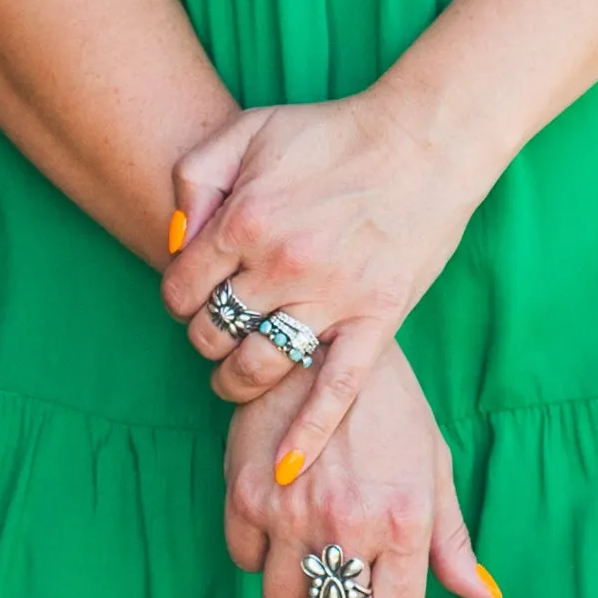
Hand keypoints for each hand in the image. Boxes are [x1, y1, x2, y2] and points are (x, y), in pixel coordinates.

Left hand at [161, 90, 480, 459]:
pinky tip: (286, 468)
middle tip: (218, 329)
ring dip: (234, 382)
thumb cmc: (333, 132)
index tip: (194, 297)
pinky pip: (337, 389)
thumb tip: (173, 240)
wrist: (424, 140)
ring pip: (258, 367)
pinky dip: (308, 433)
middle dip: (205, 337)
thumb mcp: (249, 130)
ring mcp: (330, 298)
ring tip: (235, 376)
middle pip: (212, 332)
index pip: (180, 290)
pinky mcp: (375, 321)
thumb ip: (195, 177)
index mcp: (244, 219)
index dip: (179, 299)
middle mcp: (281, 265)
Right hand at [225, 337, 494, 597]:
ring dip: (298, 596)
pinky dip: (262, 557)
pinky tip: (280, 529)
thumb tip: (481, 595)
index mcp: (404, 524)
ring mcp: (291, 514)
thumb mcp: (432, 467)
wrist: (322, 346)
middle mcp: (348, 526)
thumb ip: (452, 541)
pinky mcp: (245, 496)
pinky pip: (246, 562)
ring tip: (311, 564)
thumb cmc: (389, 408)